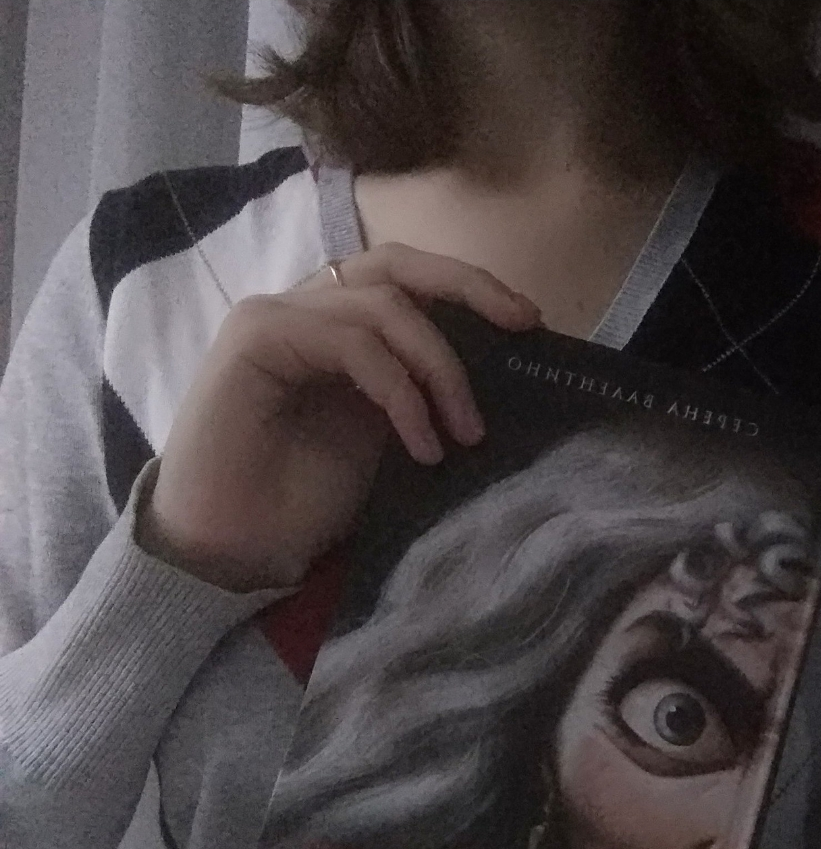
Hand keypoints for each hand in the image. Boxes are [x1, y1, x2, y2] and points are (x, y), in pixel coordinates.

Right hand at [139, 245, 540, 590]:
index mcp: (339, 330)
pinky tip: (423, 446)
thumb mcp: (386, 441)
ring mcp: (277, 317)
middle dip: (468, 285)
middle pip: (396, 264)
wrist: (231, 551)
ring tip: (466, 435)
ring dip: (439, 367)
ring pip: (382, 306)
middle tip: (523, 324)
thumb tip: (495, 377)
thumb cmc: (304, 504)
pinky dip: (399, 392)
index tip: (529, 324)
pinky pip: (351, 344)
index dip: (469, 289)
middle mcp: (306, 310)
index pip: (408, 282)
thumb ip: (419, 396)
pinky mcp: (256, 338)